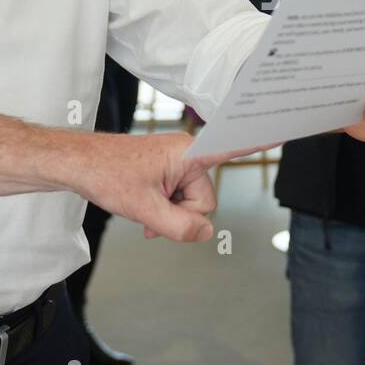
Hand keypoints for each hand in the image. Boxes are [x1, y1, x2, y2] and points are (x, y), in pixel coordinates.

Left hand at [74, 131, 269, 241]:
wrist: (79, 165)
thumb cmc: (107, 175)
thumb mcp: (144, 209)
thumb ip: (179, 226)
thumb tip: (206, 234)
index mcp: (189, 152)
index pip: (232, 147)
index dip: (258, 143)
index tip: (285, 131)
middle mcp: (189, 154)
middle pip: (205, 199)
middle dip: (182, 215)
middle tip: (152, 214)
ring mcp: (178, 163)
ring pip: (191, 203)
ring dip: (170, 215)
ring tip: (144, 212)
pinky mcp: (169, 170)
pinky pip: (179, 198)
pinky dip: (166, 211)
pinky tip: (147, 216)